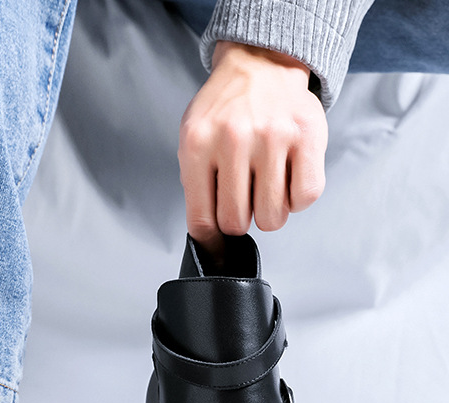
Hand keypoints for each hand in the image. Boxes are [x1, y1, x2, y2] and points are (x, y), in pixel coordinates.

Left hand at [179, 41, 327, 265]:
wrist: (261, 64)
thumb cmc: (226, 111)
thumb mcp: (193, 140)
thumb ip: (195, 186)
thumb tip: (208, 237)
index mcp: (198, 144)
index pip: (201, 220)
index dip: (210, 238)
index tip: (216, 239)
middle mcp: (234, 139)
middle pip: (236, 223)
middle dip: (240, 220)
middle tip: (243, 198)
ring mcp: (273, 137)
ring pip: (272, 217)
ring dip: (269, 212)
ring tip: (265, 188)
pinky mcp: (308, 136)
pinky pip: (305, 198)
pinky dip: (297, 199)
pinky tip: (287, 180)